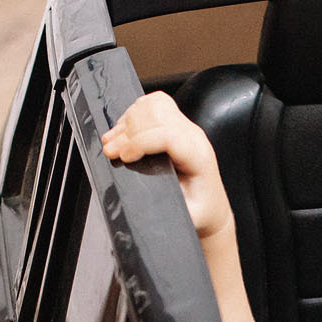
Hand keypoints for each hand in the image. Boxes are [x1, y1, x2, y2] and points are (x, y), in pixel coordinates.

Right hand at [101, 92, 233, 242]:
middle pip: (158, 115)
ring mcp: (186, 128)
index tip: (123, 156)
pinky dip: (134, 113)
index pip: (168, 135)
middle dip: (128, 132)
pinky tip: (122, 131)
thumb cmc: (200, 211)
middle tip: (111, 151)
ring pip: (155, 105)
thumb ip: (166, 205)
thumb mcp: (186, 216)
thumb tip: (140, 198)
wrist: (210, 207)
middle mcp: (194, 137)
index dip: (140, 142)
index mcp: (198, 158)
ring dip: (129, 120)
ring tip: (112, 141)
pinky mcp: (176, 125)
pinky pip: (154, 105)